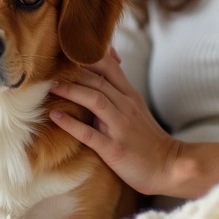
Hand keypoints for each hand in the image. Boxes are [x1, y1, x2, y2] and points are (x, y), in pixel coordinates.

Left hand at [48, 48, 182, 195]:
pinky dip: (71, 124)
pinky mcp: (114, 149)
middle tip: (50, 67)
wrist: (168, 166)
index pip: (109, 66)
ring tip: (51, 86)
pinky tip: (55, 116)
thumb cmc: (147, 138)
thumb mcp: (135, 108)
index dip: (88, 56)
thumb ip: (117, 90)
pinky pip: (89, 134)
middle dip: (74, 72)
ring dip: (72, 91)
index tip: (67, 52)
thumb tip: (98, 72)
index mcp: (130, 95)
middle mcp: (126, 106)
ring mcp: (120, 127)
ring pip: (95, 100)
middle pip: (99, 80)